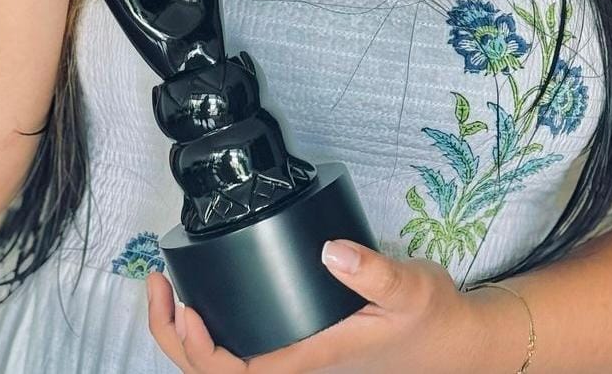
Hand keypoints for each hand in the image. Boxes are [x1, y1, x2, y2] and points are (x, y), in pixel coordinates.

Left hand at [146, 237, 508, 372]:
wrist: (455, 343)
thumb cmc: (431, 321)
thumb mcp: (409, 287)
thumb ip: (372, 270)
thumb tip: (329, 250)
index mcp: (313, 361)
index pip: (240, 373)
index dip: (201, 350)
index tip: (184, 305)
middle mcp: (299, 368)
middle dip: (176, 338)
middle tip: (157, 284)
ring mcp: (300, 361)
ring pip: (228, 367)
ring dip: (188, 337)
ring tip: (168, 290)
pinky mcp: (304, 348)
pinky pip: (245, 354)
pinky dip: (214, 334)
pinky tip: (207, 303)